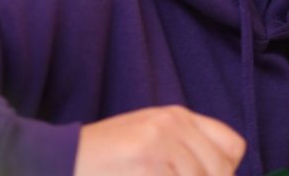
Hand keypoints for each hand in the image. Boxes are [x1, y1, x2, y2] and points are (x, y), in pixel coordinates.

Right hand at [74, 106, 245, 175]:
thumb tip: (222, 174)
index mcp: (178, 117)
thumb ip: (184, 152)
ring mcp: (160, 143)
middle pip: (220, 170)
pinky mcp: (147, 164)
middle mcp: (173, 125)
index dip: (225, 171)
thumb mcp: (148, 141)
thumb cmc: (102, 160)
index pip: (233, 146)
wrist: (56, 160)